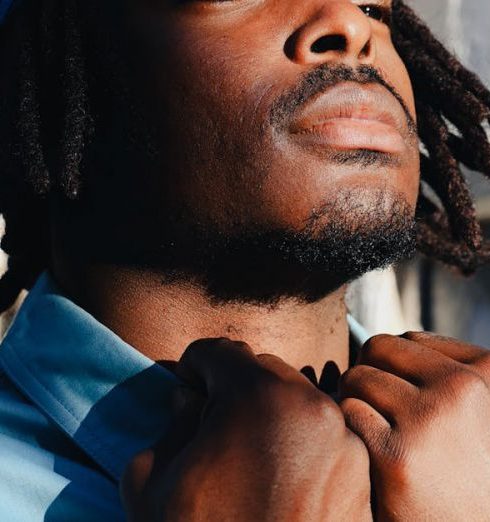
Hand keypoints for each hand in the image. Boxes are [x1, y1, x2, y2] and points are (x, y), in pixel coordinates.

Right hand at [121, 338, 371, 520]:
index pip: (219, 351)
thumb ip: (169, 425)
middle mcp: (310, 403)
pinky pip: (322, 431)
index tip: (187, 383)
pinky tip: (279, 472)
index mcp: (256, 395)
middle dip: (232, 386)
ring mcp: (343, 437)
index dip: (194, 365)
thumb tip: (187, 399)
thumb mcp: (156, 482)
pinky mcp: (361, 471)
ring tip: (247, 448)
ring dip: (267, 409)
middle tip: (212, 417)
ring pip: (295, 396)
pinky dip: (298, 437)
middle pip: (261, 368)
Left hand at [340, 332, 489, 520]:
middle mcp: (461, 388)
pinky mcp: (396, 454)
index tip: (403, 396)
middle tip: (380, 409)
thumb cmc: (463, 466)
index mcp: (486, 370)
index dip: (394, 365)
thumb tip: (382, 341)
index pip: (410, 338)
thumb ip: (440, 371)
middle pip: (378, 347)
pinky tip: (373, 454)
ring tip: (379, 432)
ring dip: (356, 401)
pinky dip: (351, 430)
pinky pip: (347, 411)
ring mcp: (428, 419)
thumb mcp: (472, 408)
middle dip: (370, 373)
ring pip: (356, 377)